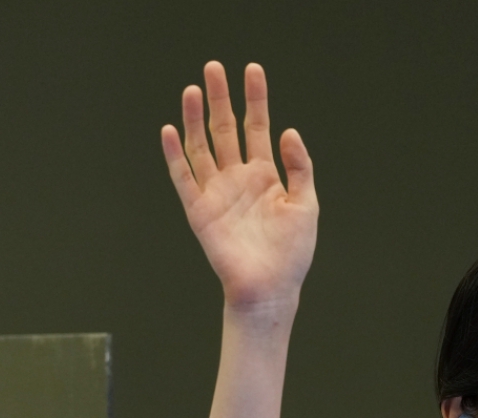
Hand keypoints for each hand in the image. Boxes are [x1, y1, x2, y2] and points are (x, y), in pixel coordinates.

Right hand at [162, 62, 317, 311]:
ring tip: (192, 90)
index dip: (255, 98)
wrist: (270, 288)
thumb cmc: (292, 254)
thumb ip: (299, 167)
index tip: (252, 70)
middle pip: (225, 130)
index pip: (257, 127)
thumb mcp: (306, 205)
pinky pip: (184, 179)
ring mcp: (217, 194)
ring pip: (201, 148)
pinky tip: (171, 130)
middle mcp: (238, 180)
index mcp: (266, 176)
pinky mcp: (200, 212)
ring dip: (194, 120)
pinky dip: (175, 156)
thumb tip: (289, 131)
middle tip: (213, 68)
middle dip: (220, 99)